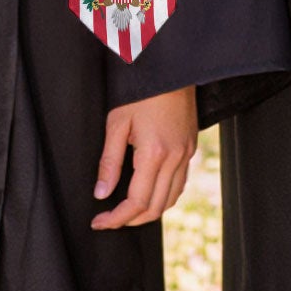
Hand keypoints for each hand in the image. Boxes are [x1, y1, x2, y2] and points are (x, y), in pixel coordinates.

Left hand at [91, 85, 197, 229]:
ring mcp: (186, 153)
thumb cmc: (142, 91)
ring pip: (171, 198)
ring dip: (149, 211)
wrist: (171, 68)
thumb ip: (109, 162)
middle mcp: (175, 157)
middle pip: (155, 206)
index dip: (116, 218)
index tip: (99, 221)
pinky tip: (149, 192)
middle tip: (110, 219)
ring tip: (127, 211)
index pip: (136, 202)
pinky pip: (180, 183)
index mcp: (154, 153)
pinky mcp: (191, 147)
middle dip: (131, 220)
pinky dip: (164, 196)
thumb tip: (101, 193)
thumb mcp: (117, 123)